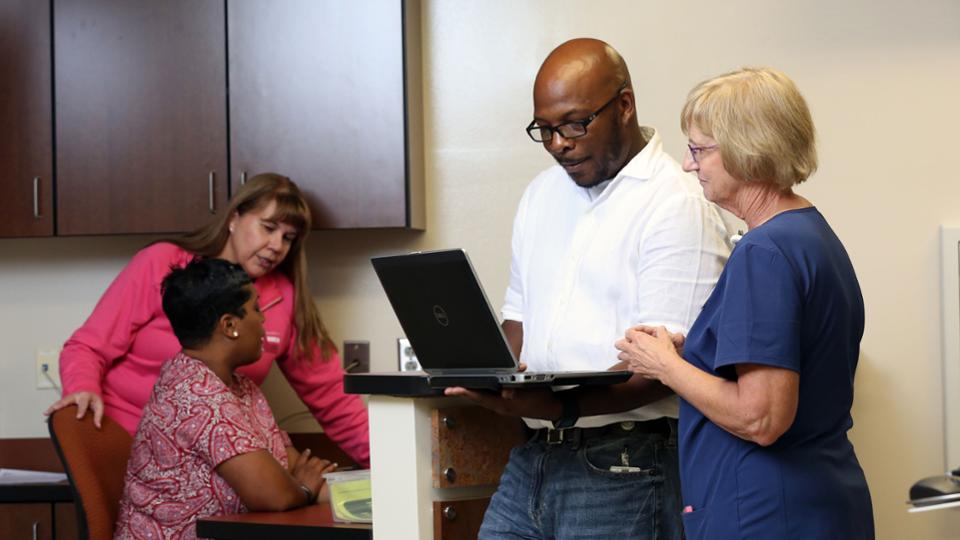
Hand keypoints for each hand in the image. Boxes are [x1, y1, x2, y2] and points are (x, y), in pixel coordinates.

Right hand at [43, 391, 103, 428]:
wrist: (88, 391)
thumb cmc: (94, 400)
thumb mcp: (99, 406)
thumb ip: (99, 416)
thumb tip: (98, 426)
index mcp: (85, 396)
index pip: (83, 403)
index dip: (81, 410)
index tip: (78, 417)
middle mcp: (75, 396)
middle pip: (67, 399)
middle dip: (60, 404)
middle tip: (55, 409)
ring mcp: (68, 398)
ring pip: (59, 402)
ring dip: (52, 407)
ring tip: (46, 414)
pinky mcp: (64, 401)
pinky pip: (57, 405)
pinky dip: (51, 410)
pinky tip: (46, 416)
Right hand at [290, 448, 337, 501]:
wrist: (300, 494)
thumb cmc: (293, 488)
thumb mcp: (290, 479)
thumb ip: (292, 474)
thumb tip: (291, 474)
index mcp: (299, 467)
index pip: (303, 457)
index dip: (306, 453)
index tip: (308, 450)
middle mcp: (308, 467)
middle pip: (314, 459)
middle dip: (317, 459)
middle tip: (319, 461)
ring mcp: (315, 471)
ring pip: (322, 462)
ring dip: (326, 462)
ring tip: (328, 462)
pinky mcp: (321, 476)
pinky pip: (328, 469)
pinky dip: (332, 466)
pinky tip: (335, 465)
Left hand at [444, 385, 560, 420]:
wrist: (553, 408)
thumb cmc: (542, 398)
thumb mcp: (530, 391)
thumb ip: (517, 391)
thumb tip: (505, 392)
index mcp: (504, 405)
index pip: (481, 397)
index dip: (466, 391)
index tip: (454, 388)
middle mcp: (501, 407)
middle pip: (478, 398)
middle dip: (464, 391)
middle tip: (448, 388)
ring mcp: (503, 407)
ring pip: (483, 398)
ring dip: (471, 392)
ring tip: (458, 386)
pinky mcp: (506, 405)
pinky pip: (490, 398)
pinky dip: (482, 392)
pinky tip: (479, 386)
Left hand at [614, 326, 683, 381]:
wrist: (668, 368)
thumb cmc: (666, 354)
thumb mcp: (665, 337)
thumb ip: (660, 331)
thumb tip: (660, 330)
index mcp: (639, 339)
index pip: (628, 332)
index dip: (633, 330)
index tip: (637, 332)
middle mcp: (633, 349)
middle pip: (618, 344)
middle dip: (623, 342)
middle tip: (629, 343)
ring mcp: (632, 360)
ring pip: (620, 356)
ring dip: (624, 354)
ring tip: (630, 353)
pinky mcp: (635, 369)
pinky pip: (628, 367)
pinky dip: (631, 365)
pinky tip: (636, 363)